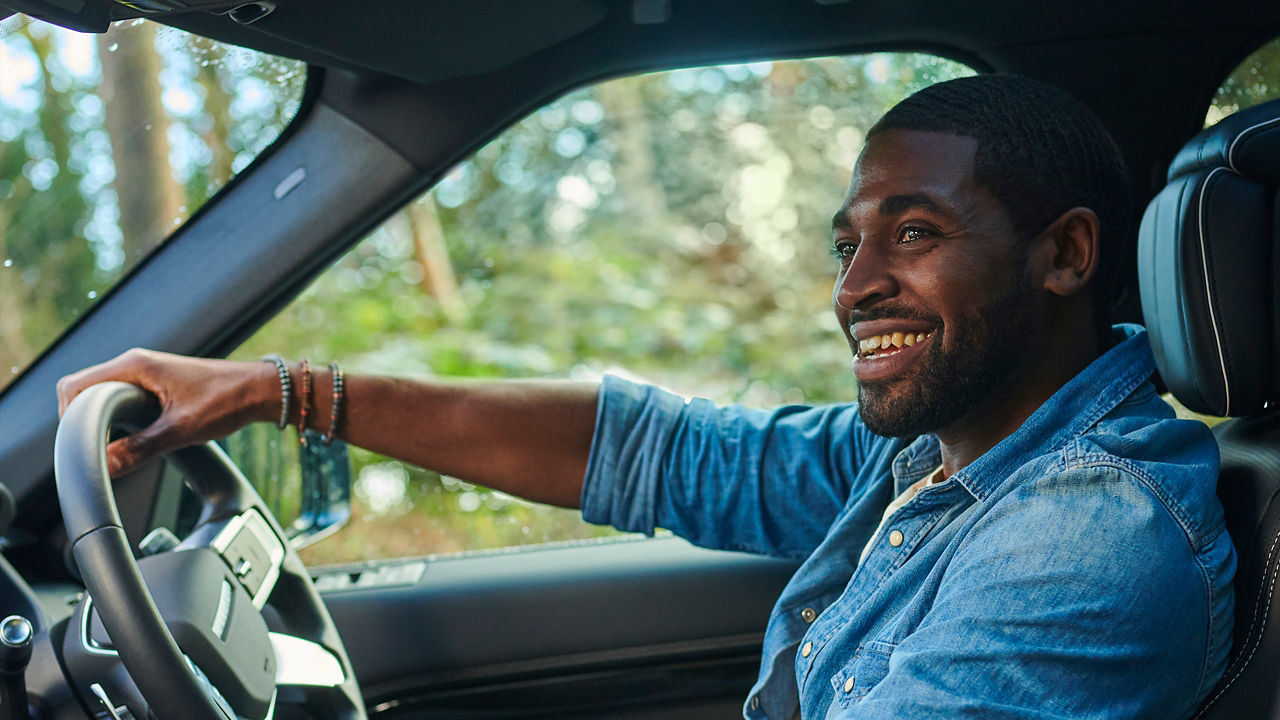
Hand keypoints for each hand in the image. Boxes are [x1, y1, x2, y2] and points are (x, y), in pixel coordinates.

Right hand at [56, 348, 276, 475]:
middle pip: (83, 390)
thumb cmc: (227, 400)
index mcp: (135, 365)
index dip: (69, 416)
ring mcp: (145, 372)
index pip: (75, 385)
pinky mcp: (155, 383)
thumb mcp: (182, 430)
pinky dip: (116, 416)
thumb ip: (141, 447)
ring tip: (112, 444)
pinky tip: (129, 435)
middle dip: (81, 420)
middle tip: (95, 448)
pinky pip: (120, 397)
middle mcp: (135, 363)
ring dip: (100, 419)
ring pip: (102, 395)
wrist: (259, 390)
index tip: (80, 443)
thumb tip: (105, 465)